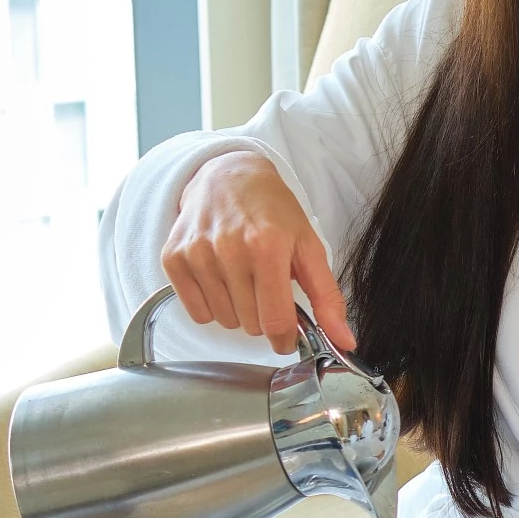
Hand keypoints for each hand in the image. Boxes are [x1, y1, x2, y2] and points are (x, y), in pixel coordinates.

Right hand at [162, 150, 353, 354]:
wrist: (228, 176)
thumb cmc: (272, 212)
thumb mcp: (309, 246)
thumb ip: (327, 297)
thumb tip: (345, 341)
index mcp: (268, 246)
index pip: (275, 321)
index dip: (285, 338)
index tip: (287, 334)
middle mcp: (229, 249)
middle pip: (250, 324)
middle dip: (263, 315)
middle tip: (265, 286)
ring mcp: (198, 253)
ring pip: (224, 320)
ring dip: (238, 309)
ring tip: (243, 278)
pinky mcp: (173, 258)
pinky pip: (197, 313)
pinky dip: (212, 305)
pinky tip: (221, 278)